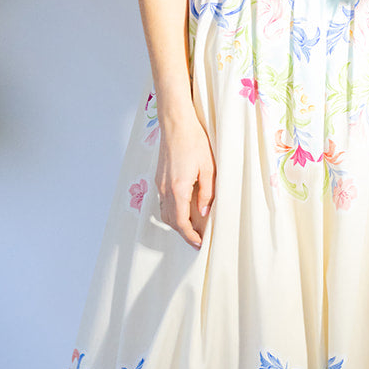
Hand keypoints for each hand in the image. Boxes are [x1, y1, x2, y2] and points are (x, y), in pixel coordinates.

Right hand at [155, 111, 215, 248]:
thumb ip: (207, 194)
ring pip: (164, 212)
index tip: (199, 244)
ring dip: (176, 223)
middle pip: (170, 221)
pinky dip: (172, 211)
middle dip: (183, 233)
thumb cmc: (195, 142)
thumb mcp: (208, 169)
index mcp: (178, 189)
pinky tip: (183, 209)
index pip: (181, 222)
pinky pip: (163, 201)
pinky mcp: (159, 178)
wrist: (175, 123)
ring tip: (192, 227)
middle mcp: (165, 189)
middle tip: (197, 240)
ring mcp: (160, 183)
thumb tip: (203, 214)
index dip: (190, 236)